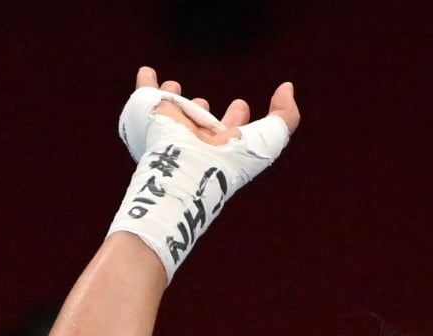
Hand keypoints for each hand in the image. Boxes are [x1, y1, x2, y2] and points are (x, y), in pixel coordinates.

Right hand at [134, 66, 299, 146]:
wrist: (186, 167)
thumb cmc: (231, 159)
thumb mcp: (269, 138)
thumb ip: (285, 117)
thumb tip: (287, 88)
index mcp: (222, 146)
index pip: (230, 129)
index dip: (237, 117)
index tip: (241, 104)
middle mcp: (196, 138)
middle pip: (199, 121)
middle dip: (202, 110)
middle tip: (204, 103)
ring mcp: (172, 127)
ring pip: (173, 108)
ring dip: (173, 97)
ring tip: (173, 86)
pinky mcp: (150, 114)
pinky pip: (145, 92)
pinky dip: (146, 81)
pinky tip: (147, 71)